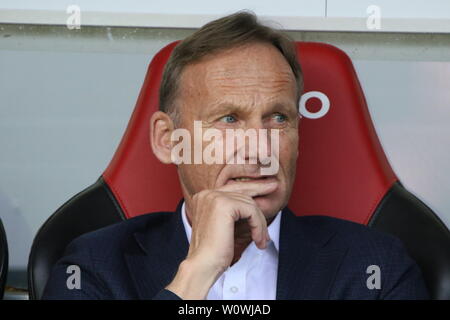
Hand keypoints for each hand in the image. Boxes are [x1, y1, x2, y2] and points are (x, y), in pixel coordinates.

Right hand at [165, 181, 276, 298]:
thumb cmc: (214, 251)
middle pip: (242, 191)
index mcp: (204, 197)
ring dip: (260, 223)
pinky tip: (258, 241)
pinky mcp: (224, 205)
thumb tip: (255, 203)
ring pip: (250, 204)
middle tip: (275, 186)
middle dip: (260, 193)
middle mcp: (207, 194)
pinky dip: (259, 226)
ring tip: (263, 240)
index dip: (251, 187)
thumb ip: (234, 211)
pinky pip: (252, 211)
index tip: (267, 185)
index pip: (232, 187)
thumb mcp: (225, 226)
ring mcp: (214, 198)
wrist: (203, 266)